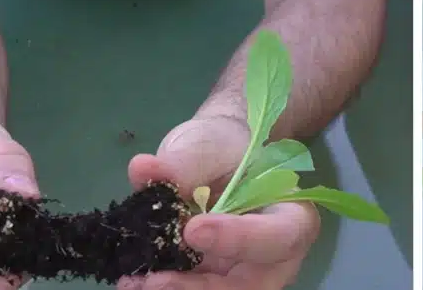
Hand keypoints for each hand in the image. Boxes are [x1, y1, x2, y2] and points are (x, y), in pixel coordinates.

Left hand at [120, 115, 319, 289]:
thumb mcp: (209, 145)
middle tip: (156, 279)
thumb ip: (183, 162)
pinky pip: (191, 288)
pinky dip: (162, 286)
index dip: (240, 240)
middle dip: (202, 287)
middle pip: (250, 285)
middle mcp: (273, 257)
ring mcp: (240, 273)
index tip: (194, 230)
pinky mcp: (209, 279)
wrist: (213, 159)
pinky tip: (130, 280)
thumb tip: (144, 170)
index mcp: (292, 217)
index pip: (279, 238)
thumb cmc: (225, 148)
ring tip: (132, 282)